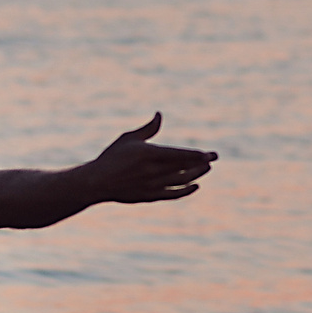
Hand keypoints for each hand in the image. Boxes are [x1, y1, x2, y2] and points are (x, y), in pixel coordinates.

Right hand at [93, 113, 216, 202]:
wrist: (97, 183)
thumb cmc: (112, 157)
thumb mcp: (129, 139)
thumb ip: (148, 128)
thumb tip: (160, 115)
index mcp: (149, 154)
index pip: (180, 155)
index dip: (197, 155)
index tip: (209, 154)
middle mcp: (153, 171)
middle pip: (184, 168)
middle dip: (201, 163)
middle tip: (214, 158)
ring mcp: (152, 186)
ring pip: (181, 181)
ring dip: (196, 175)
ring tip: (206, 169)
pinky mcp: (150, 197)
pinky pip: (173, 194)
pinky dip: (186, 190)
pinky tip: (195, 185)